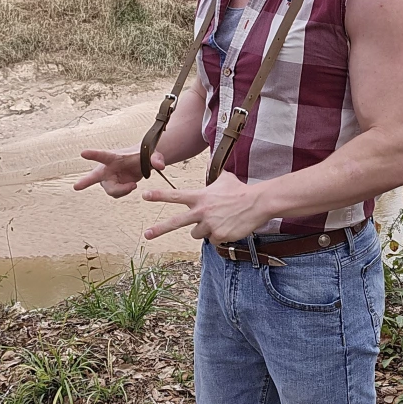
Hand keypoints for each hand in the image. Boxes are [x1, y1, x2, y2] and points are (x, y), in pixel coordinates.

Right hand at [73, 147, 165, 197]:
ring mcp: (107, 178)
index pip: (103, 156)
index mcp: (114, 157)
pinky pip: (115, 194)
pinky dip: (124, 191)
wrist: (140, 162)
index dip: (93, 155)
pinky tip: (130, 185)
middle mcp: (107, 168)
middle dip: (85, 181)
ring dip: (122, 190)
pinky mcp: (111, 185)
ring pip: (110, 190)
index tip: (83, 153)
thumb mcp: (152, 155)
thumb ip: (156, 159)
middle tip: (76, 187)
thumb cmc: (142, 155)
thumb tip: (160, 166)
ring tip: (134, 184)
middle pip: (94, 176)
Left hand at [141, 170, 266, 242]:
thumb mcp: (224, 178)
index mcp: (200, 197)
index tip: (145, 195)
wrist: (257, 203)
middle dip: (159, 228)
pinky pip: (213, 240)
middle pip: (176, 222)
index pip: (176, 195)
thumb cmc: (240, 190)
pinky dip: (220, 235)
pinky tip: (229, 227)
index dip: (159, 195)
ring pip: (197, 233)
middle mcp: (202, 211)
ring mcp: (209, 224)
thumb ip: (213, 175)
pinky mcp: (219, 235)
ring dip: (205, 229)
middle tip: (146, 234)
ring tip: (219, 220)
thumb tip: (210, 164)